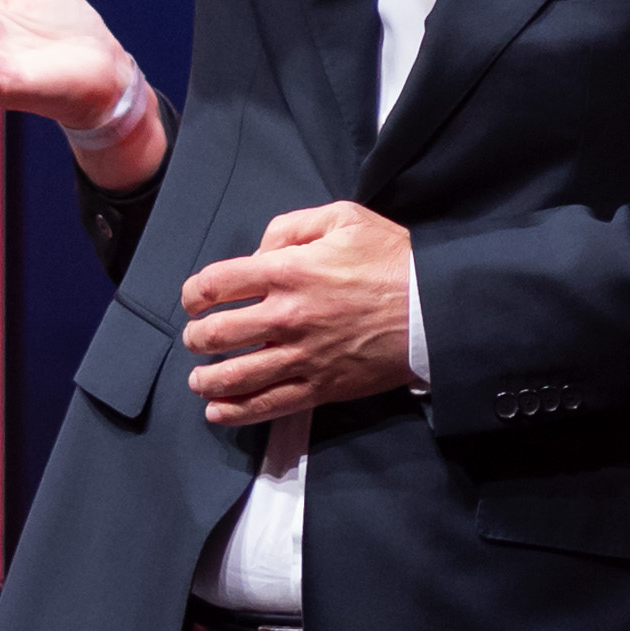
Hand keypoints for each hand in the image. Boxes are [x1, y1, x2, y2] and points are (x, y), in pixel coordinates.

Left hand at [181, 200, 414, 430]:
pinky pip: (268, 405)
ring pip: (234, 375)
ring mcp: (302, 356)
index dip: (194, 293)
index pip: (216, 284)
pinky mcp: (320, 386)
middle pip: (216, 334)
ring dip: (206, 379)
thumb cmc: (392, 259)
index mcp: (289, 271)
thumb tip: (260, 250)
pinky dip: (235, 412)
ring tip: (200, 378)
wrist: (436, 310)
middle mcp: (287, 316)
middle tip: (197, 337)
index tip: (195, 300)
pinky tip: (217, 411)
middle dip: (196, 337)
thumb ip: (292, 226)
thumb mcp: (345, 218)